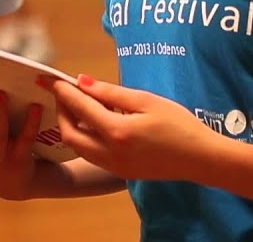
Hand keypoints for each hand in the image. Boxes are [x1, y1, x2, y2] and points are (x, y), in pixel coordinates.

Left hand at [48, 75, 221, 181]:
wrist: (200, 158)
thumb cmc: (179, 124)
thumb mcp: (147, 100)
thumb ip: (111, 92)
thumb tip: (83, 81)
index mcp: (117, 132)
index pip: (80, 108)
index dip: (64, 92)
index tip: (52, 79)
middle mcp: (110, 153)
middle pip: (70, 133)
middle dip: (61, 111)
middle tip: (63, 93)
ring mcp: (114, 166)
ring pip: (78, 147)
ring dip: (70, 126)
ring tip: (76, 105)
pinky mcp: (119, 172)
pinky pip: (91, 155)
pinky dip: (84, 137)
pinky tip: (94, 122)